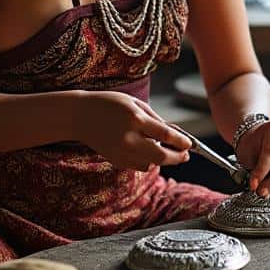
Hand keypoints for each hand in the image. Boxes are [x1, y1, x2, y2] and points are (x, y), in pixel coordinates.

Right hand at [74, 91, 192, 171]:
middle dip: (177, 157)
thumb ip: (155, 120)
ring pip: (151, 163)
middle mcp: (128, 138)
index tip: (190, 144)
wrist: (80, 115)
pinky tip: (145, 150)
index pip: (165, 135)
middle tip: (185, 155)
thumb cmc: (110, 105)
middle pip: (161, 156)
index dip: (181, 141)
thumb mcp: (135, 104)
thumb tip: (176, 134)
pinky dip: (147, 160)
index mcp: (135, 119)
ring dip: (161, 158)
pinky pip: (139, 166)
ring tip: (162, 147)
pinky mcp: (116, 160)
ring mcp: (121, 152)